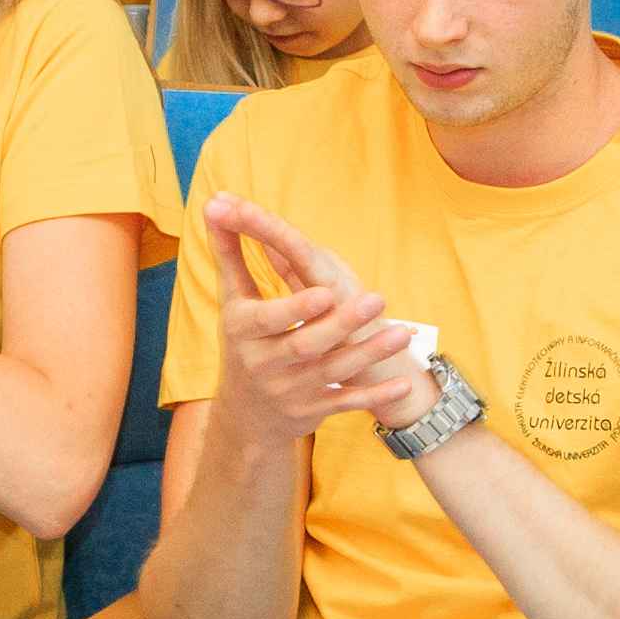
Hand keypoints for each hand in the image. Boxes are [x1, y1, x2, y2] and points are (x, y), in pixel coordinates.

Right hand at [201, 194, 433, 436]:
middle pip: (307, 345)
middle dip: (342, 324)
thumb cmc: (243, 341)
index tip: (324, 292)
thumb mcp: (233, 302)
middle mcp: (266, 365)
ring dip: (369, 353)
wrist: (247, 416)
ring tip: (402, 332)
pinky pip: (348, 402)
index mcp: (245, 333)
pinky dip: (376, 396)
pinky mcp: (315, 410)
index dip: (295, 308)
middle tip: (376, 299)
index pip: (269, 320)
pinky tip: (405, 384)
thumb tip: (214, 203)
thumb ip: (230, 253)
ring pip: (335, 372)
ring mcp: (292, 391)